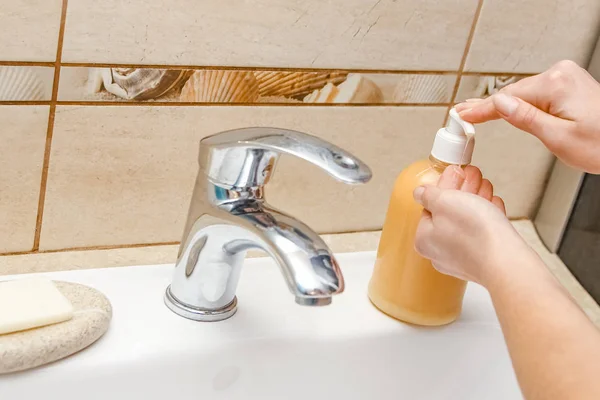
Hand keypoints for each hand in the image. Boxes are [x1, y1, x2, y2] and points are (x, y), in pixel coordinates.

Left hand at [413, 165, 528, 285]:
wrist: (506, 260)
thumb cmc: (474, 232)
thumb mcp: (444, 201)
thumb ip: (428, 195)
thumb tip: (420, 193)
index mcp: (424, 239)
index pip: (430, 207)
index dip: (444, 187)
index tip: (456, 173)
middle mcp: (440, 253)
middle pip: (449, 215)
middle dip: (462, 192)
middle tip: (472, 175)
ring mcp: (463, 259)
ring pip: (467, 223)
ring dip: (476, 201)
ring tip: (485, 187)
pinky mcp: (484, 261)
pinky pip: (482, 235)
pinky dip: (488, 218)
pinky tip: (494, 205)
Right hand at [455, 60, 599, 173]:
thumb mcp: (558, 138)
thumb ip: (526, 119)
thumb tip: (500, 105)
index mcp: (556, 85)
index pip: (507, 99)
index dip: (481, 110)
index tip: (461, 115)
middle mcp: (561, 75)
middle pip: (514, 94)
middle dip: (487, 106)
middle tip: (461, 113)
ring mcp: (566, 78)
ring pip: (523, 94)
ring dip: (501, 106)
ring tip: (475, 111)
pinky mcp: (569, 84)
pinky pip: (536, 93)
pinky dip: (519, 103)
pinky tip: (503, 106)